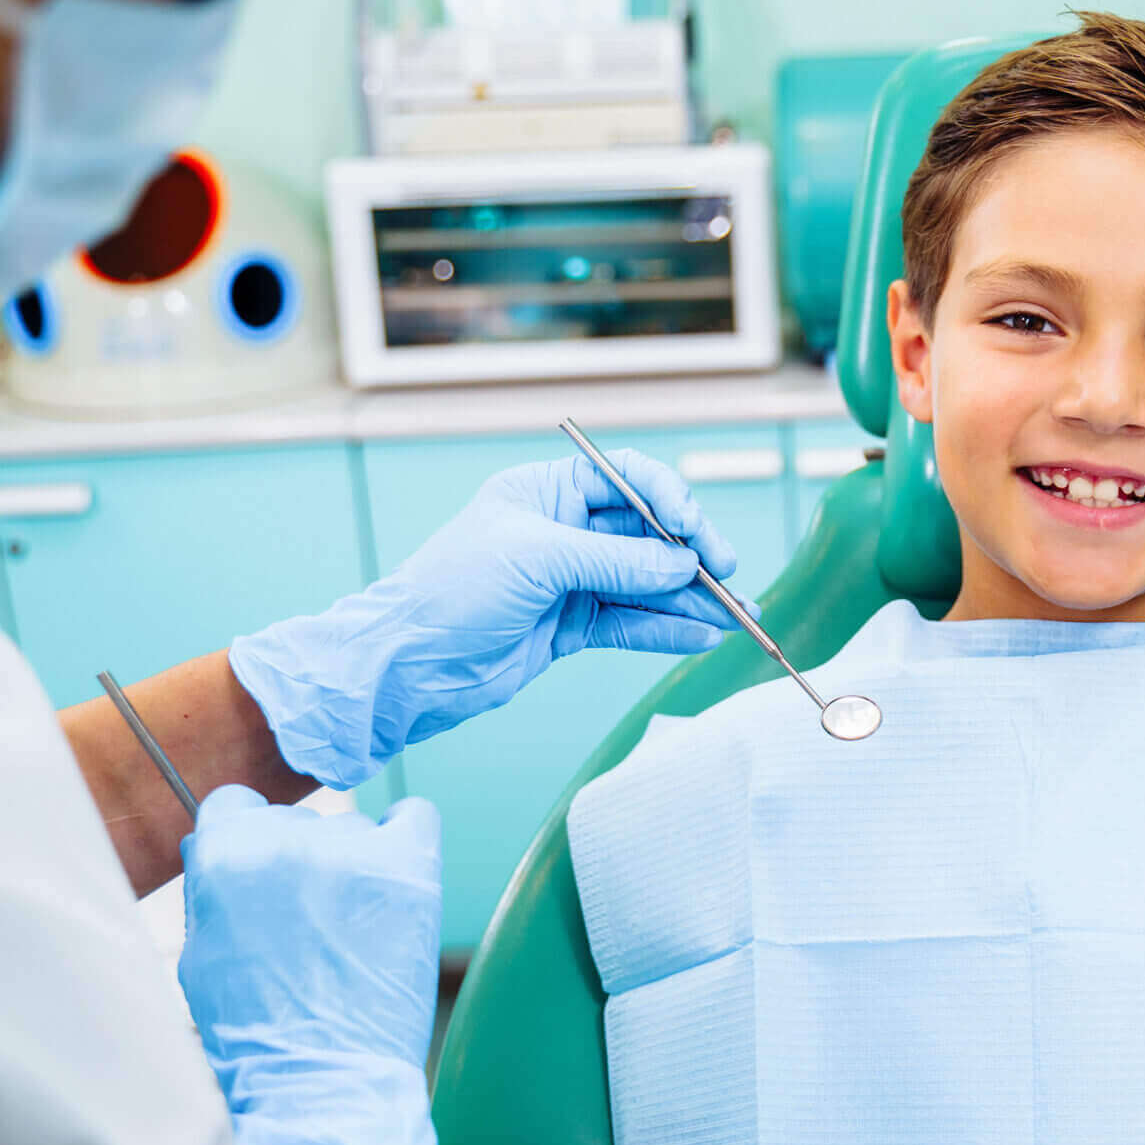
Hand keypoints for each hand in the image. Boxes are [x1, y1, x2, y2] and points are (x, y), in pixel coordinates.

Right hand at [179, 784, 462, 1144]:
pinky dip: (405, 838)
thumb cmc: (256, 1032)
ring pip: (350, 832)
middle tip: (308, 924)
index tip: (262, 875)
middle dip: (297, 864)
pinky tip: (396, 880)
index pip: (235, 805)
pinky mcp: (410, 868)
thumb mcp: (201, 955)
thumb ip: (210, 890)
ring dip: (350, 868)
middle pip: (293, 822)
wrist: (322, 1080)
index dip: (245, 840)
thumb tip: (215, 843)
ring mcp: (352, 851)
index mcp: (225, 855)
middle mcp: (286, 840)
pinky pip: (413, 817)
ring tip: (352, 933)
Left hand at [227, 450, 741, 788]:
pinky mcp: (572, 627)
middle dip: (691, 555)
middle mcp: (563, 531)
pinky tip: (703, 636)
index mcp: (546, 492)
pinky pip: (632, 623)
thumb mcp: (537, 560)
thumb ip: (616, 559)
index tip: (697, 534)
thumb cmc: (452, 592)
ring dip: (690, 599)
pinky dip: (667, 630)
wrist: (409, 666)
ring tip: (735, 616)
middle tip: (728, 577)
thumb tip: (684, 561)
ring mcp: (570, 581)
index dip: (670, 501)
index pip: (628, 479)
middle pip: (647, 533)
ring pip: (646, 583)